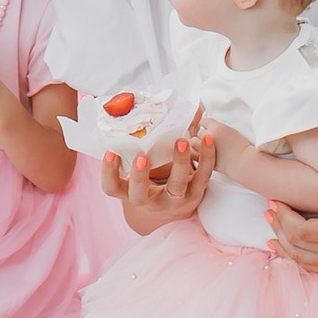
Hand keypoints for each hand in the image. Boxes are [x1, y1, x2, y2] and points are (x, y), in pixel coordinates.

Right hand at [100, 131, 215, 233]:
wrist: (170, 209)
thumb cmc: (148, 181)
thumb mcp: (137, 170)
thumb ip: (134, 144)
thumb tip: (142, 108)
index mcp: (128, 193)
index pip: (111, 187)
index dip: (108, 172)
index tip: (109, 152)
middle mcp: (149, 201)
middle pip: (140, 195)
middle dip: (139, 176)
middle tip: (141, 156)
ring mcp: (173, 201)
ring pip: (176, 187)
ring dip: (179, 162)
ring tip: (181, 141)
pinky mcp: (195, 195)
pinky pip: (202, 178)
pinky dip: (206, 158)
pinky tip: (208, 138)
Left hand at [271, 177, 317, 275]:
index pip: (303, 231)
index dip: (284, 217)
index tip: (275, 201)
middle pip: (297, 246)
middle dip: (278, 226)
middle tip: (268, 208)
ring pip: (301, 259)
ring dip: (282, 243)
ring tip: (270, 223)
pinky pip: (311, 267)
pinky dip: (292, 257)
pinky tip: (280, 246)